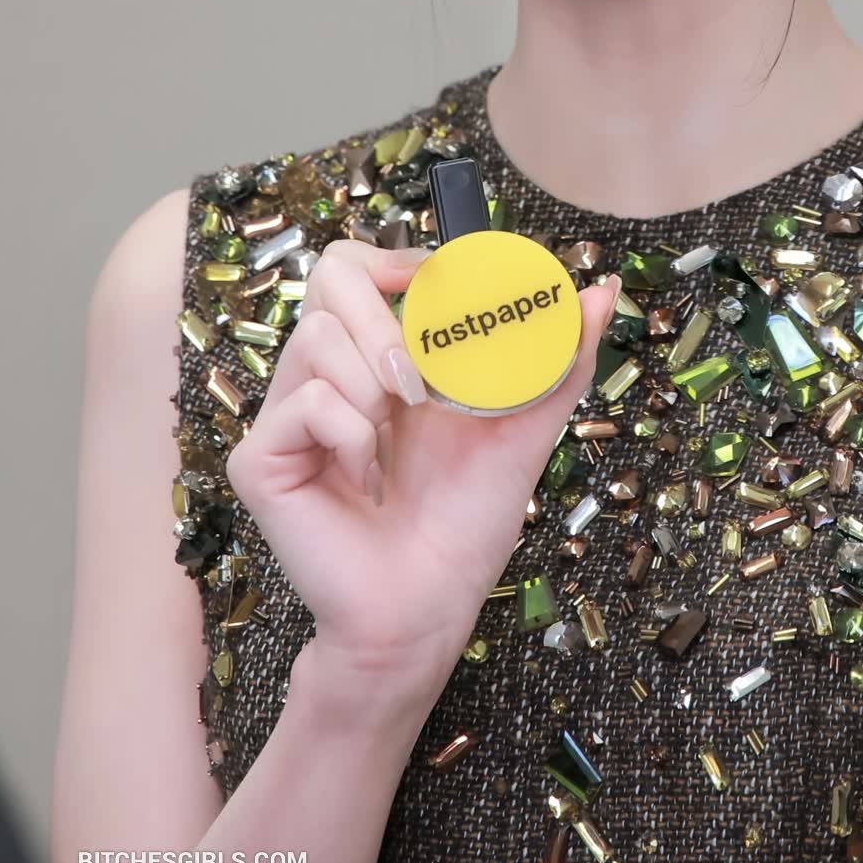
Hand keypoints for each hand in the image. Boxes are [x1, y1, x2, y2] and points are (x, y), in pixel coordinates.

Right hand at [224, 238, 619, 686]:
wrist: (430, 604)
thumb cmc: (467, 520)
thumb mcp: (525, 425)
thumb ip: (559, 356)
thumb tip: (601, 292)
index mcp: (377, 355)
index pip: (358, 265)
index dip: (396, 258)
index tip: (440, 284)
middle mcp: (326, 374)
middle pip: (329, 273)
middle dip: (385, 316)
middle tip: (419, 380)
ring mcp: (288, 414)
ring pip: (317, 334)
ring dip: (376, 385)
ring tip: (396, 438)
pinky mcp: (261, 459)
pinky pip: (307, 403)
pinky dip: (352, 435)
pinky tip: (367, 478)